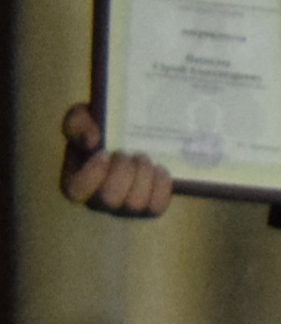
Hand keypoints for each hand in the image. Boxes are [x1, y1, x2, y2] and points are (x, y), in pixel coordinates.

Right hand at [57, 106, 174, 220]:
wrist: (136, 131)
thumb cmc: (103, 125)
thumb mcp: (84, 115)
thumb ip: (78, 122)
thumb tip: (91, 141)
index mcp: (75, 181)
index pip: (75, 192)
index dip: (92, 174)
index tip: (105, 153)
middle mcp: (97, 200)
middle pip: (110, 199)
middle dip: (123, 172)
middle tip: (130, 153)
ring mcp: (124, 207)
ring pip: (135, 204)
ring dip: (143, 176)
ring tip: (145, 157)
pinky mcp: (148, 207)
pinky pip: (157, 206)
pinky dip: (161, 185)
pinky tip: (159, 168)